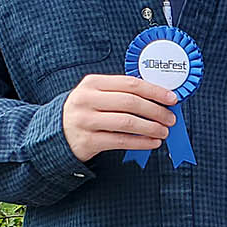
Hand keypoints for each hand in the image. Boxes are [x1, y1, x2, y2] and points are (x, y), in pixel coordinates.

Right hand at [62, 74, 178, 161]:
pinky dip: (141, 142)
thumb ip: (121, 92)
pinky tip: (152, 142)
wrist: (55, 133)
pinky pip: (121, 141)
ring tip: (164, 131)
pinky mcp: (87, 141)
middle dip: (156, 110)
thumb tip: (158, 98)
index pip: (130, 84)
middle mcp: (87, 100)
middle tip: (170, 117)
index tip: (172, 98)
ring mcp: (85, 121)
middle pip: (130, 102)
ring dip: (151, 127)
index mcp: (92, 83)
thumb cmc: (85, 111)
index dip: (155, 91)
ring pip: (127, 122)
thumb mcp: (96, 94)